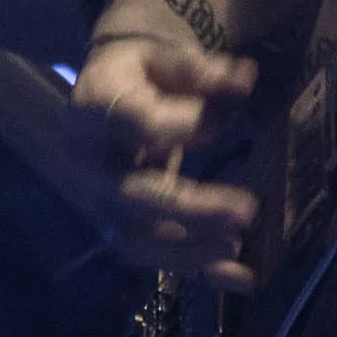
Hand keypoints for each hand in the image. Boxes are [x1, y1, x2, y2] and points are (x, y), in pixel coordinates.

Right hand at [71, 35, 259, 287]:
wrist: (103, 99)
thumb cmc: (137, 75)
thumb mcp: (161, 58)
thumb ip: (198, 69)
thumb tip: (243, 78)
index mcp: (95, 108)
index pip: (131, 122)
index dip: (173, 124)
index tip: (215, 120)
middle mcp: (90, 162)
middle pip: (133, 194)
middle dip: (190, 207)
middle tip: (246, 210)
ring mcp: (102, 201)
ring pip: (137, 239)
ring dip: (190, 250)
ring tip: (237, 246)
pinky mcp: (122, 226)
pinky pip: (155, 258)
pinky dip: (197, 271)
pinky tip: (241, 277)